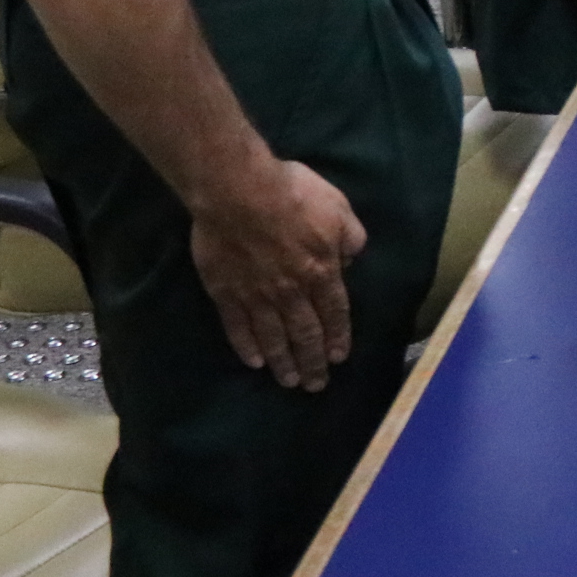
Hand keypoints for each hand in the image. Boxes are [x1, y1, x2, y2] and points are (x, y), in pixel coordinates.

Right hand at [190, 158, 367, 390]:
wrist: (239, 192)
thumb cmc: (293, 194)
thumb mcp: (338, 208)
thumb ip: (350, 237)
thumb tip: (351, 260)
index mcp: (322, 271)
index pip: (335, 312)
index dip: (338, 337)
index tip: (339, 358)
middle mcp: (292, 291)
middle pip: (305, 333)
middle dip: (313, 361)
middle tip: (316, 385)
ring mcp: (256, 295)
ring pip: (273, 337)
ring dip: (283, 362)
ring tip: (290, 382)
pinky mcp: (225, 292)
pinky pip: (238, 327)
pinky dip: (247, 347)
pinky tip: (254, 362)